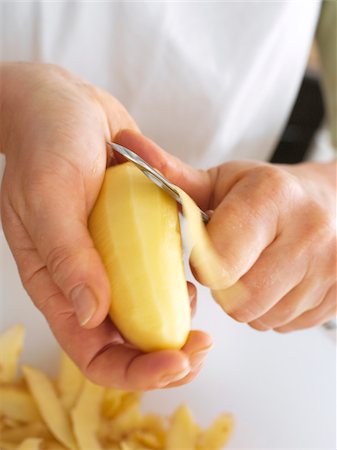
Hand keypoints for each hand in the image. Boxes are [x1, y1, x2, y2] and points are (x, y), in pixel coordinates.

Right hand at [0, 63, 211, 388]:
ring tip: (203, 322)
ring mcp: (115, 261)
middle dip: (167, 358)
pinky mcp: (138, 239)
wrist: (68, 107)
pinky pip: (162, 276)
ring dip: (179, 328)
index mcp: (58, 284)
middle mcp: (88, 281)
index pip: (93, 352)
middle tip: (202, 349)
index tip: (176, 363)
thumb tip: (92, 315)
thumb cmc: (46, 144)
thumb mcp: (49, 194)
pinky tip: (197, 281)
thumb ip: (67, 255)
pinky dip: (183, 288)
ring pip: (149, 315)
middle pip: (128, 344)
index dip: (134, 371)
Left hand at [117, 130, 335, 331]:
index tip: (206, 251)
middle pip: (240, 298)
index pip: (219, 260)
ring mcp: (327, 269)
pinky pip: (285, 323)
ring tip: (256, 268)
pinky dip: (272, 309)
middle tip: (232, 263)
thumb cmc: (269, 193)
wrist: (333, 202)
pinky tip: (277, 280)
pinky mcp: (335, 297)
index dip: (203, 263)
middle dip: (225, 288)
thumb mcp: (222, 180)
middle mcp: (308, 233)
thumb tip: (124, 143)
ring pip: (262, 317)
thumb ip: (172, 175)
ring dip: (248, 301)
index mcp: (271, 197)